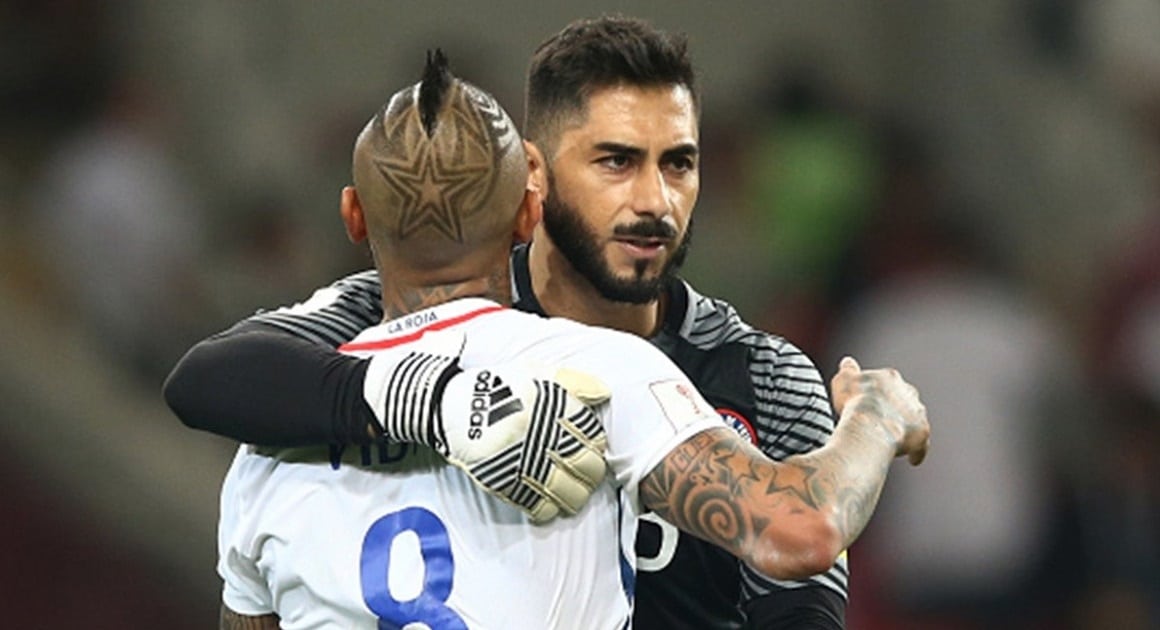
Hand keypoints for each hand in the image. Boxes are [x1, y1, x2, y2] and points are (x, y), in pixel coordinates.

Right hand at [363, 330, 610, 521]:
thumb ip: (572, 380)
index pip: (589, 430)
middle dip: (592, 473)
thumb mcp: (533, 371)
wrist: (446, 404)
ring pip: (564, 489)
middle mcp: (538, 430)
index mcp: (548, 402)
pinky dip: (547, 509)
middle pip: (583, 462)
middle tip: (590, 475)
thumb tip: (605, 393)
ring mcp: (520, 456)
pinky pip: (534, 503)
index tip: (595, 448)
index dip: (597, 443)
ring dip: (576, 497)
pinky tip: (550, 507)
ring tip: (576, 497)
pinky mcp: (501, 478)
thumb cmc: (495, 387)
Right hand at [830, 356, 929, 464]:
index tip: (873, 400)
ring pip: (916, 420)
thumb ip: (848, 371)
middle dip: (898, 407)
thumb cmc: (854, 402)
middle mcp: (908, 393)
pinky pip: (922, 445)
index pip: (888, 382)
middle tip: (885, 419)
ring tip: (898, 439)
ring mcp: (917, 413)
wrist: (869, 424)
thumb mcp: (843, 380)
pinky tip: (913, 460)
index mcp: (890, 378)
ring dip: (908, 428)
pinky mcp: (922, 433)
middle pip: (906, 399)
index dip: (879, 392)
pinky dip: (918, 452)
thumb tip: (848, 362)